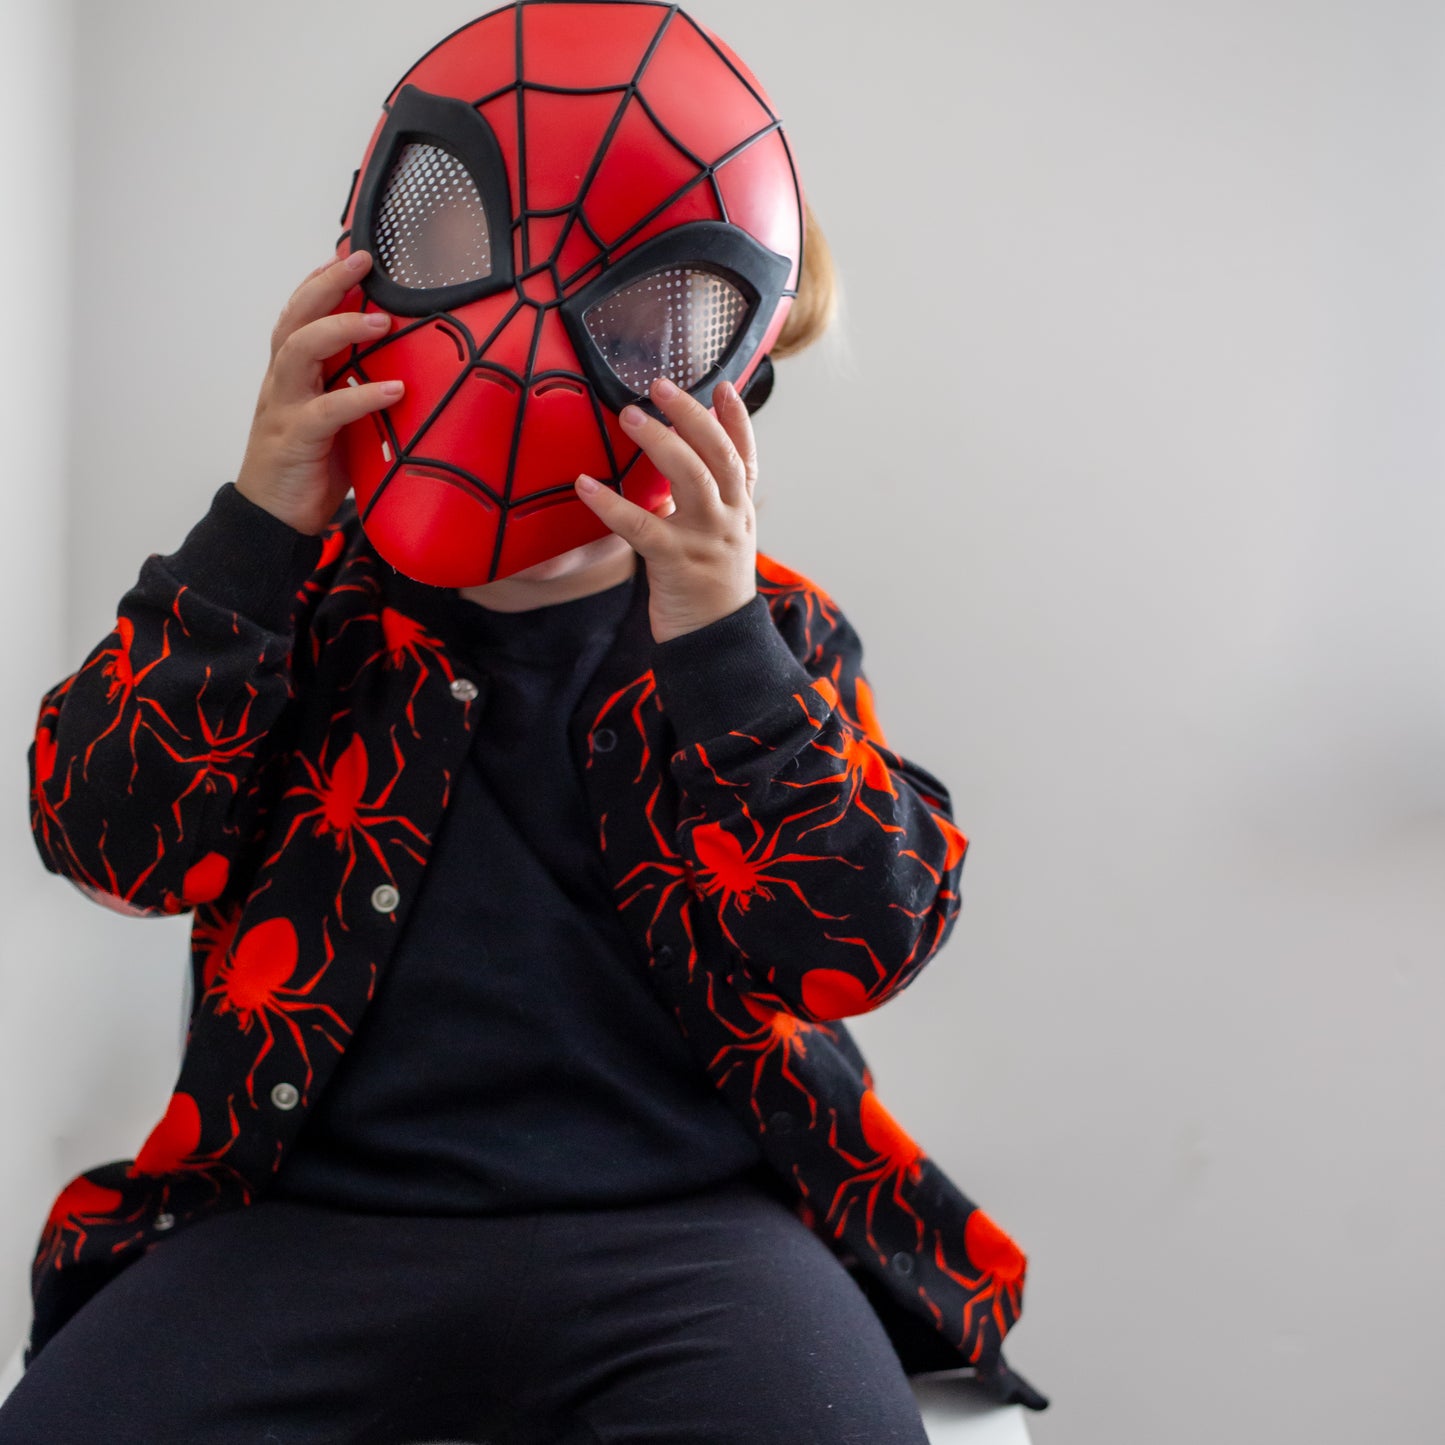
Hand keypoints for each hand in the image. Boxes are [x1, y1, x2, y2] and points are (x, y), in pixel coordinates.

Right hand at [234, 250, 403, 535]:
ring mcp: (284, 407)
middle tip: (364, 261)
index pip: (298, 314)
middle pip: (295, 317)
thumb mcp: (337, 422)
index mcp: (290, 375)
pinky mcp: (296, 439)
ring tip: (382, 320)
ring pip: (300, 350)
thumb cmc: (308, 468)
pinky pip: (328, 410)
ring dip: (341, 328)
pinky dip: (362, 396)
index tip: (350, 256)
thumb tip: (406, 374)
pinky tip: (394, 390)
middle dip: (328, 283)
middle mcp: (282, 382)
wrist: (273, 520)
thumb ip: (355, 392)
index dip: (320, 281)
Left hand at [574, 376, 758, 643]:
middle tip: (659, 386)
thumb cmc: (708, 588)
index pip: (744, 457)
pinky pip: (641, 527)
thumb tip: (674, 463)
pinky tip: (586, 485)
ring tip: (629, 415)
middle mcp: (730, 518)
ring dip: (660, 442)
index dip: (736, 419)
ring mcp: (706, 540)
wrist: (715, 642)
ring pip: (691, 478)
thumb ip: (704, 503)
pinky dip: (611, 504)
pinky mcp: (676, 563)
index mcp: (739, 510)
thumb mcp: (718, 539)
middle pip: (718, 455)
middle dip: (690, 415)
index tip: (722, 385)